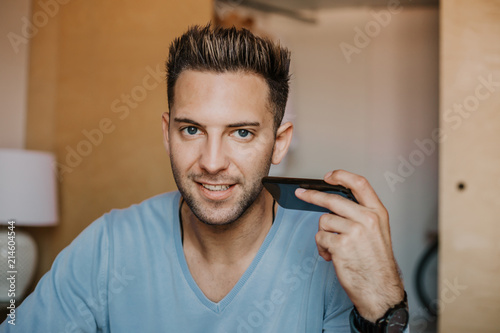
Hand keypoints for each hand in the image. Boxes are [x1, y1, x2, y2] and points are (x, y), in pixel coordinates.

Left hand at [295, 170, 404, 321]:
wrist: (380, 289)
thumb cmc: (376, 262)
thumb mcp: (377, 232)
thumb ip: (360, 214)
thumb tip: (335, 202)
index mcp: (378, 213)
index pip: (360, 184)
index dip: (342, 176)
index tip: (328, 176)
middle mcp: (367, 219)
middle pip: (333, 199)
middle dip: (312, 196)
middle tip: (301, 194)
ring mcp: (354, 231)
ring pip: (324, 221)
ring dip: (324, 235)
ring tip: (334, 248)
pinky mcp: (341, 245)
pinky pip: (320, 238)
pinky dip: (322, 248)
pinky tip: (333, 256)